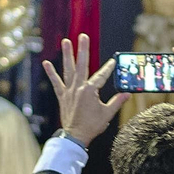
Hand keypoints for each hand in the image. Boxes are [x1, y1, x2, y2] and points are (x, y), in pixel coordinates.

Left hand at [41, 34, 128, 148]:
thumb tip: (128, 94)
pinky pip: (56, 83)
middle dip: (83, 49)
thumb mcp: (107, 114)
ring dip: (67, 55)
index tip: (113, 61)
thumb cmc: (92, 126)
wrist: (75, 137)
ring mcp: (69, 91)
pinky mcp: (62, 96)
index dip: (109, 68)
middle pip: (82, 65)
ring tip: (65, 41)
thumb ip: (117, 102)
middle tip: (83, 36)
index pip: (101, 76)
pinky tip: (45, 63)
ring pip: (68, 69)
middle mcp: (78, 88)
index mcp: (90, 91)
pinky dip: (51, 73)